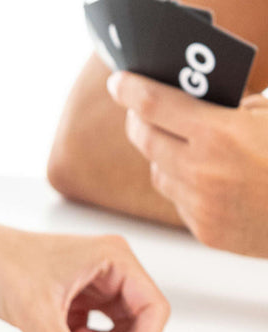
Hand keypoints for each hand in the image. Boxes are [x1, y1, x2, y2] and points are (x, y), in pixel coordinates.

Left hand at [108, 71, 267, 257]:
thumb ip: (233, 105)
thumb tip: (197, 99)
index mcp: (219, 133)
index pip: (154, 105)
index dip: (130, 90)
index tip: (119, 81)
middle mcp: (201, 171)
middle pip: (146, 139)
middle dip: (138, 120)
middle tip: (138, 108)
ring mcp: (200, 205)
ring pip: (159, 172)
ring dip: (161, 153)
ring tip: (176, 139)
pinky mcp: (204, 230)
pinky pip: (179, 199)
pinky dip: (183, 183)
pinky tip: (202, 173)